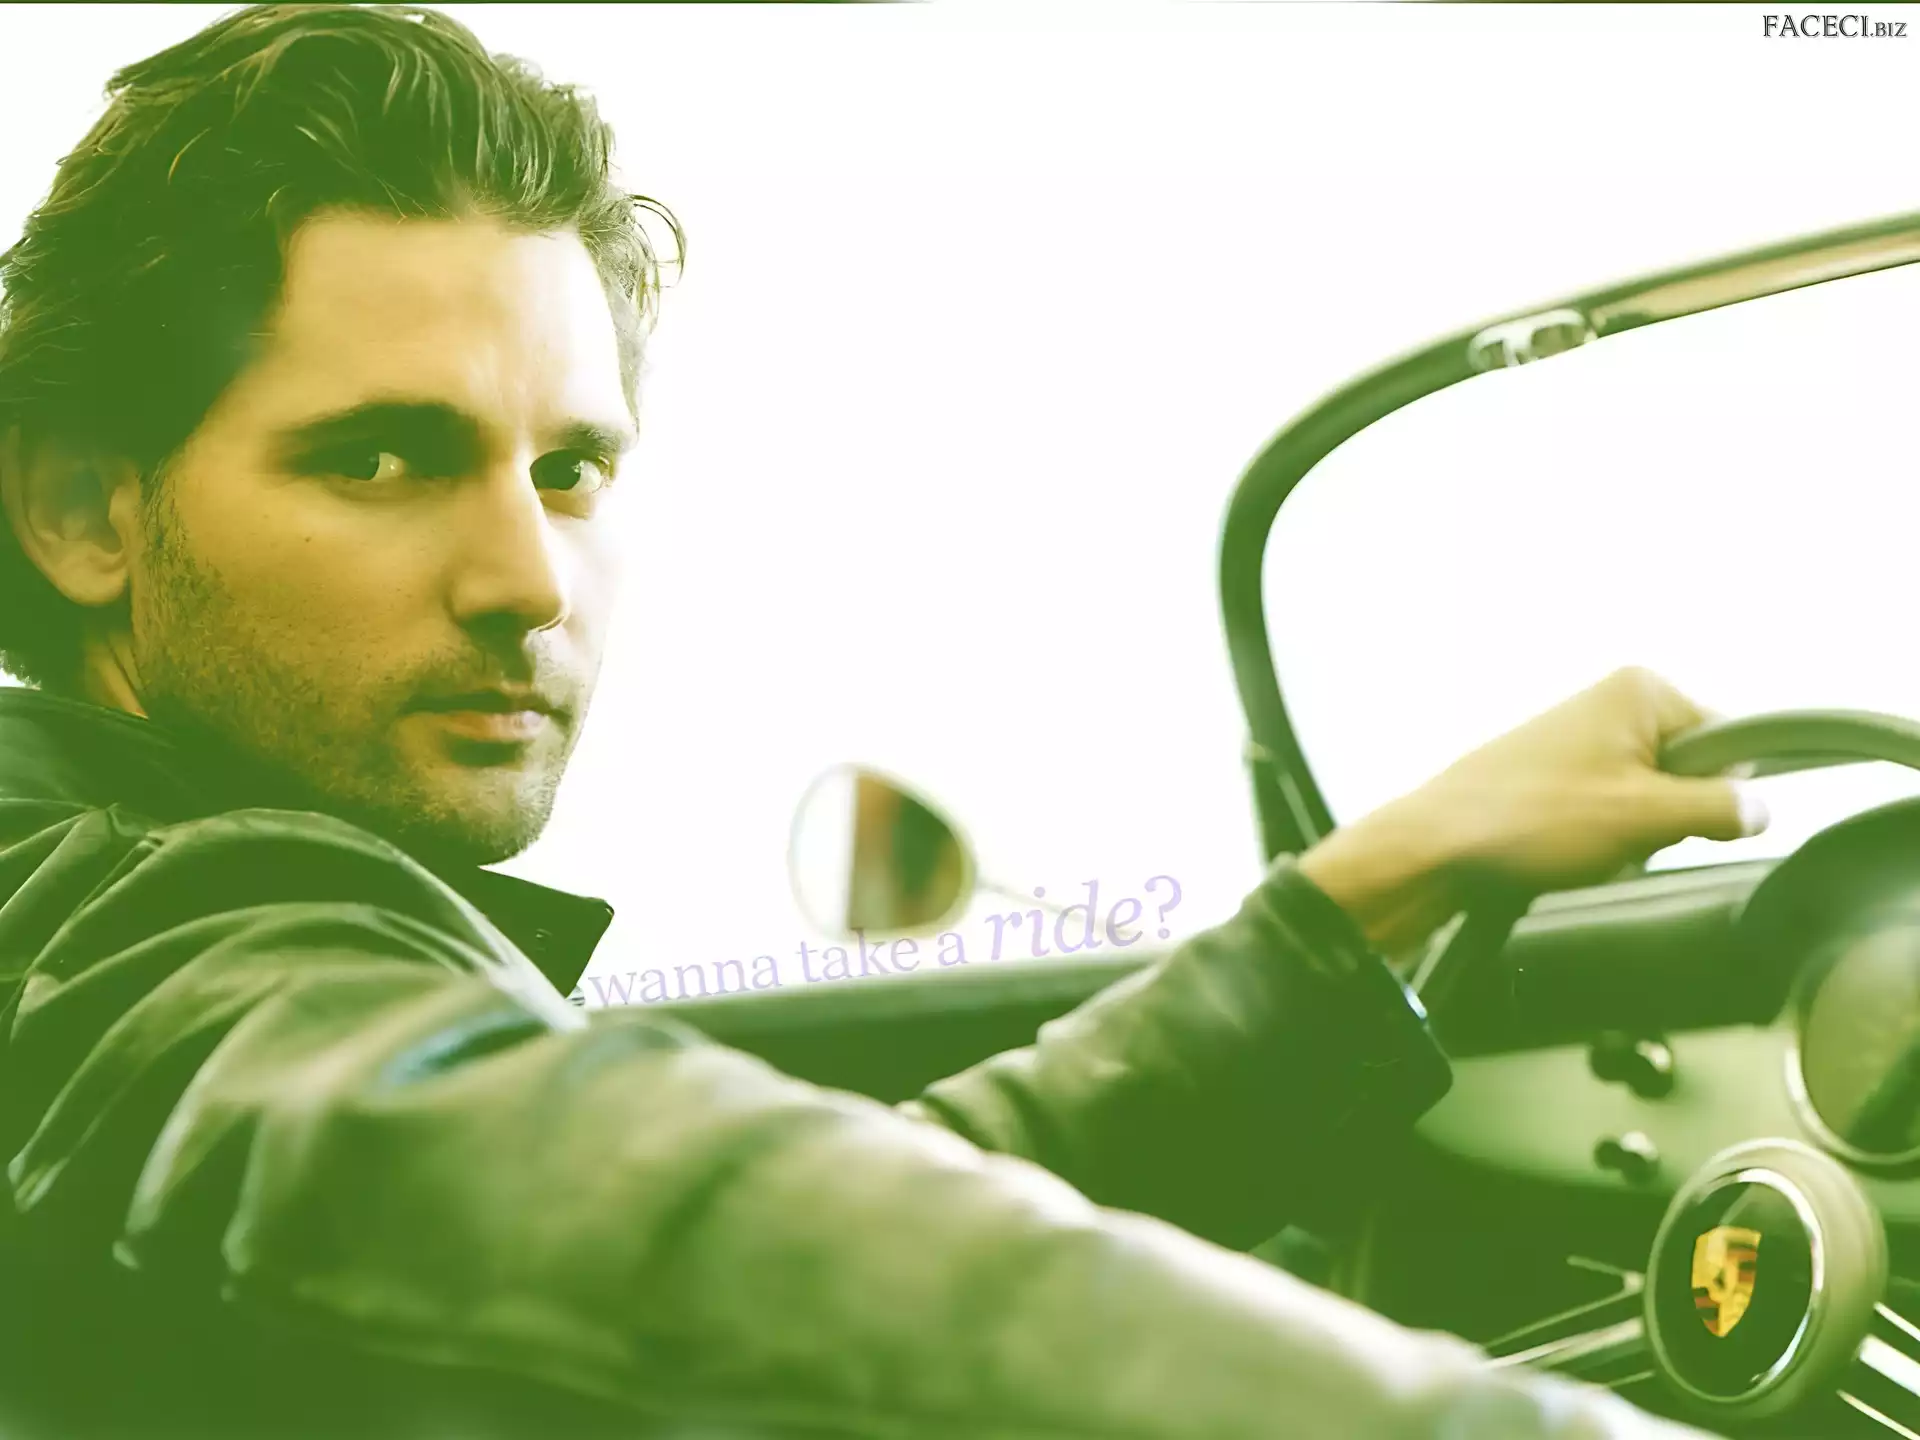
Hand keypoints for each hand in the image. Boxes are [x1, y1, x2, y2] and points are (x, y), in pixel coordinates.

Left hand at [1299, 668, 1768, 952]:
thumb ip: (1721, 809)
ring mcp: (1580, 738)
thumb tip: (1762, 809)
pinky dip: (1599, 841)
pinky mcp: (1555, 775)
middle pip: (1690, 774)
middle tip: (1623, 836)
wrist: (1437, 848)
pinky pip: (1610, 814)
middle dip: (1669, 818)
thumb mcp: (1648, 817)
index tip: (1680, 821)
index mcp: (1641, 690)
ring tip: (1587, 846)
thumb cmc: (1534, 820)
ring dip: (1633, 837)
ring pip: (1650, 801)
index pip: (1730, 741)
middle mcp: (1611, 702)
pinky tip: (1566, 854)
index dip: (1718, 794)